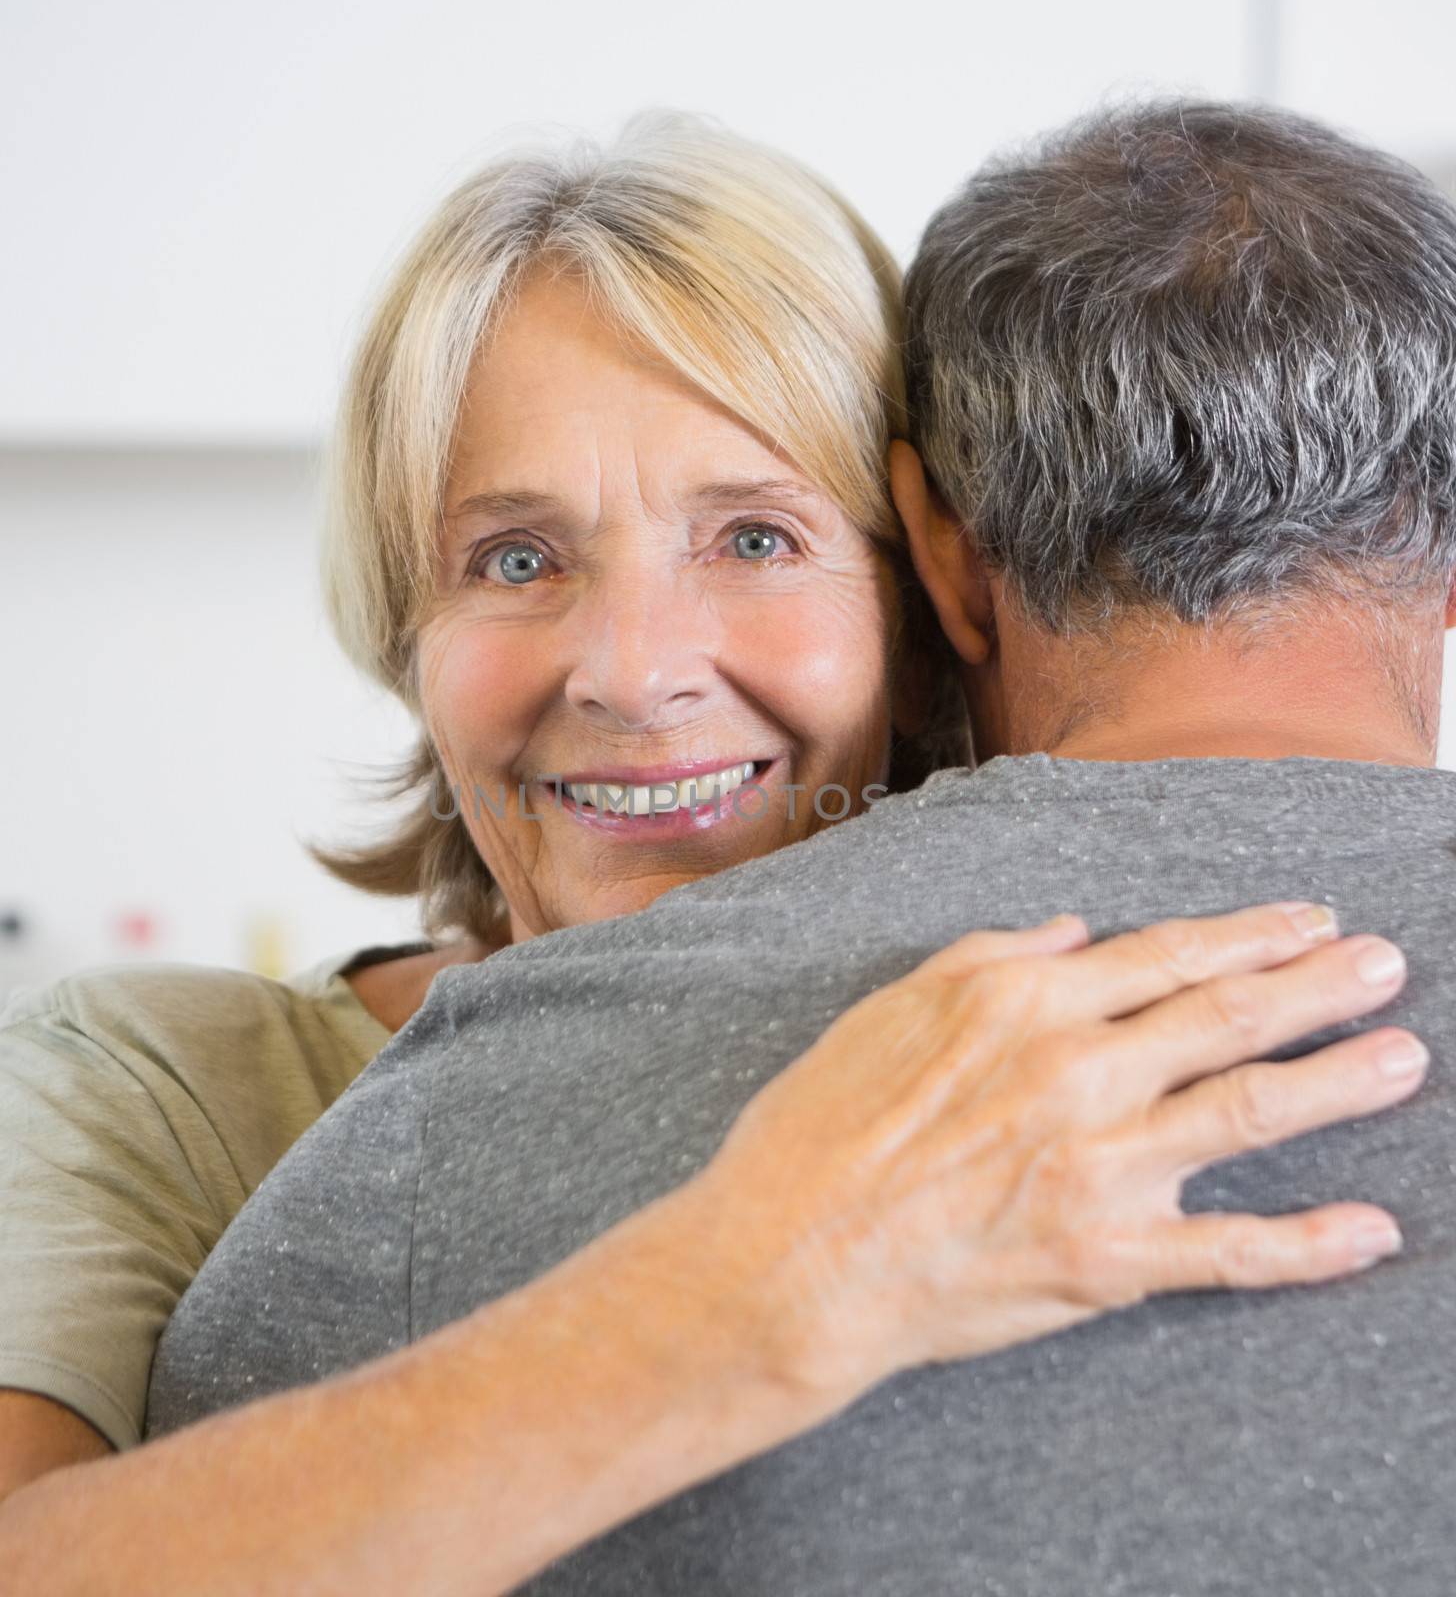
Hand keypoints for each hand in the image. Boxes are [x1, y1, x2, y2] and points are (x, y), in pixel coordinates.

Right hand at [681, 904, 1421, 1416]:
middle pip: (1228, 1016)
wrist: (788, 1258)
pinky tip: (1371, 1231)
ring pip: (1251, 1111)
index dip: (1248, 934)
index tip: (1303, 921)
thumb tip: (1073, 933)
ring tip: (1405, 1056)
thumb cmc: (819, 1128)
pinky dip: (1309, 1245)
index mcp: (1022, 1004)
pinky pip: (1230, 1254)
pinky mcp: (1105, 1261)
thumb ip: (986, 957)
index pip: (1166, 955)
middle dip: (1319, 983)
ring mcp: (1099, 1168)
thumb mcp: (886, 1009)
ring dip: (1340, 1080)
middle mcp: (1077, 1072)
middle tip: (1387, 963)